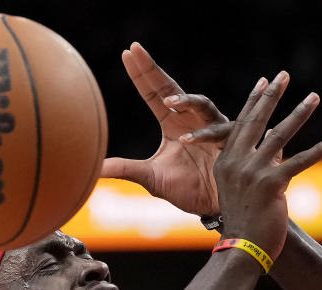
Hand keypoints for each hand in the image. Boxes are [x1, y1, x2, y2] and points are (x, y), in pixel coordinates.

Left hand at [101, 43, 228, 215]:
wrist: (214, 206)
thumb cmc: (186, 188)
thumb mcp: (150, 178)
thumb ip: (124, 169)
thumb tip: (93, 169)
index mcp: (172, 123)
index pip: (153, 93)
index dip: (141, 74)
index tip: (126, 53)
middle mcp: (192, 120)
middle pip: (172, 89)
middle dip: (155, 70)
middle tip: (137, 52)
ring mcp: (212, 129)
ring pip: (201, 105)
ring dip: (185, 101)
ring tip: (168, 101)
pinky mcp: (228, 145)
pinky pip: (217, 134)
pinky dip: (202, 135)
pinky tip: (186, 140)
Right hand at [213, 71, 321, 258]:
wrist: (242, 248)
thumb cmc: (245, 222)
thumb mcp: (242, 189)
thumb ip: (255, 164)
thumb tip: (275, 144)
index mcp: (225, 161)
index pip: (241, 123)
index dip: (254, 101)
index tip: (265, 81)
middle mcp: (236, 163)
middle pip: (257, 121)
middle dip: (272, 95)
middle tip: (285, 74)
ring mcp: (253, 173)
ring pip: (280, 135)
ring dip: (299, 114)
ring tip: (314, 96)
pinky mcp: (272, 186)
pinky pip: (300, 162)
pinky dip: (320, 149)